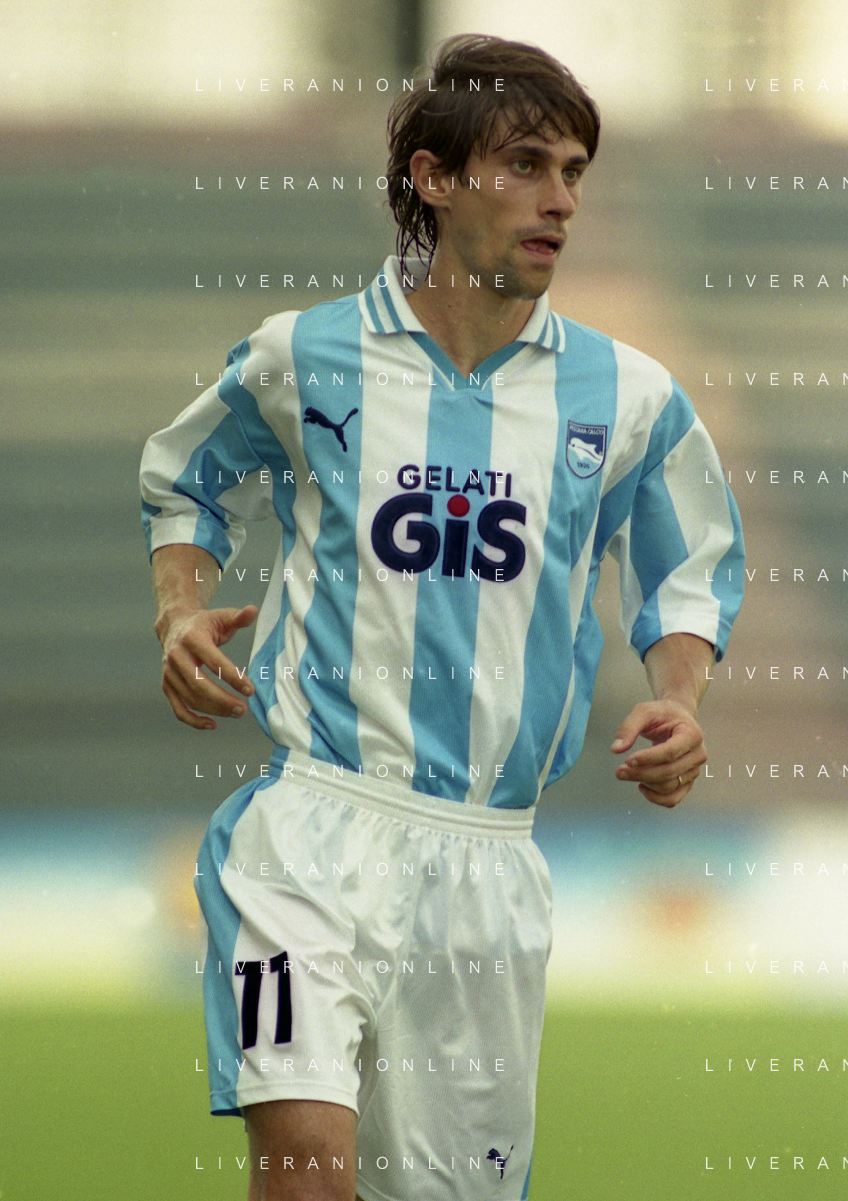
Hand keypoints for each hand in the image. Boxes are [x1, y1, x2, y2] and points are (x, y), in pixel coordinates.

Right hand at [157, 604, 257, 729]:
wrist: (174, 625)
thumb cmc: (205, 623)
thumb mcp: (222, 616)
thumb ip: (239, 617)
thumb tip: (253, 610)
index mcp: (192, 638)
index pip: (214, 662)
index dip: (233, 677)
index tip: (250, 690)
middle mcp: (177, 656)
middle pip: (199, 685)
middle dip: (223, 700)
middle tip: (243, 709)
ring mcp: (169, 672)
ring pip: (190, 698)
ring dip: (214, 710)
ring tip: (237, 712)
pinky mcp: (167, 684)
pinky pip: (178, 708)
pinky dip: (193, 720)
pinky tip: (213, 724)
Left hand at [610, 699, 706, 807]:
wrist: (676, 718)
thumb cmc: (661, 714)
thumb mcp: (644, 712)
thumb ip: (629, 728)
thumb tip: (616, 749)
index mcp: (692, 734)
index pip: (670, 752)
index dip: (648, 759)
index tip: (628, 759)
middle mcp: (698, 754)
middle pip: (669, 772)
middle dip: (641, 774)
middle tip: (619, 771)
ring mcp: (694, 770)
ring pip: (669, 787)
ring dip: (645, 783)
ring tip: (627, 773)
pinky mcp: (688, 781)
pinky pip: (673, 798)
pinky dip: (655, 797)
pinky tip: (641, 786)